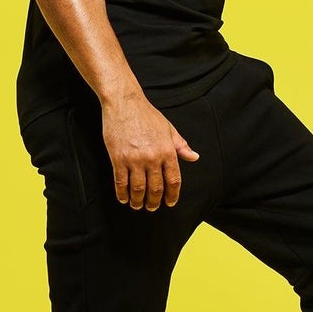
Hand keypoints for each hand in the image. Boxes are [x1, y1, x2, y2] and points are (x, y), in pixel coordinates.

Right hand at [100, 93, 199, 209]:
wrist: (125, 104)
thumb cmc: (147, 115)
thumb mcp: (169, 129)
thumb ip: (181, 146)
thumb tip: (194, 157)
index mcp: (167, 151)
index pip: (173, 180)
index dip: (172, 195)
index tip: (170, 203)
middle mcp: (153, 158)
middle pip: (156, 188)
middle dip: (154, 201)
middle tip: (152, 207)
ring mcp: (135, 159)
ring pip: (138, 189)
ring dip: (138, 201)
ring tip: (138, 205)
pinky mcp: (118, 159)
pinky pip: (121, 182)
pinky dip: (122, 193)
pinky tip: (124, 197)